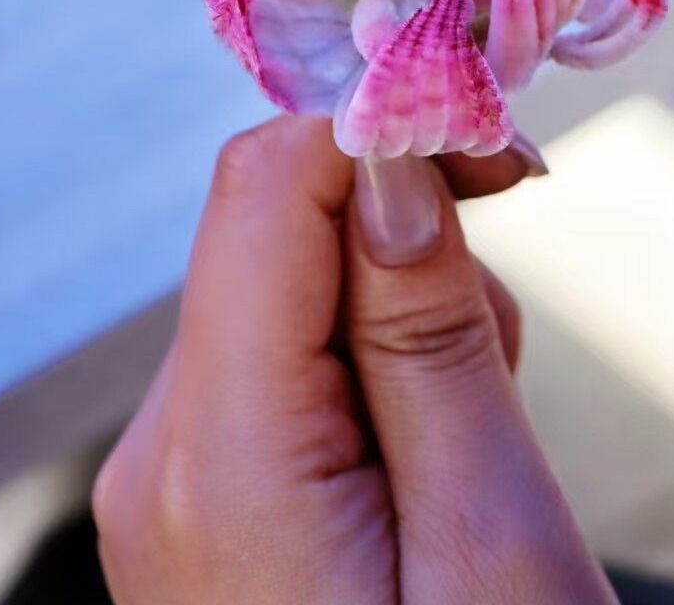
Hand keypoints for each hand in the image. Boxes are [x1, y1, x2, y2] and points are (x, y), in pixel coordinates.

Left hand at [93, 117, 615, 603]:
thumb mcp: (490, 541)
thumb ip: (428, 339)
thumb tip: (393, 170)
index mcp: (218, 459)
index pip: (266, 187)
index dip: (381, 131)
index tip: (495, 141)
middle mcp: (165, 452)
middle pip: (272, 225)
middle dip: (403, 221)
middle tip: (508, 296)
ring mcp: (178, 474)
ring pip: (289, 281)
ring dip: (402, 294)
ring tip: (482, 406)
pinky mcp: (212, 488)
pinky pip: (288, 353)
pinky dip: (375, 348)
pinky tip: (435, 431)